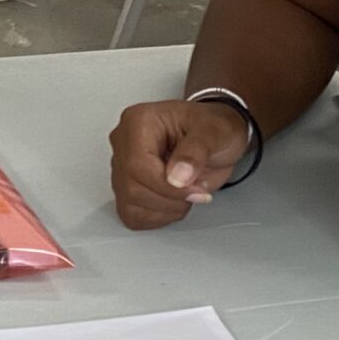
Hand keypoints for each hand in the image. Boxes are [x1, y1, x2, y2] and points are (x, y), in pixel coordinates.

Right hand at [109, 98, 252, 229]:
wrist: (215, 140)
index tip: (196, 189)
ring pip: (129, 204)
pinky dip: (157, 217)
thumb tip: (177, 176)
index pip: (136, 165)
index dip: (167, 186)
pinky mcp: (126, 187)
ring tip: (187, 193)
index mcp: (138, 122)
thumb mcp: (215, 132)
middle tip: (198, 190)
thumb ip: (197, 151)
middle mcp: (124, 143)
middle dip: (170, 199)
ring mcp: (122, 166)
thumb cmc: (213, 129)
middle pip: (131, 188)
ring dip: (166, 209)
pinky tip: (174, 202)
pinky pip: (131, 214)